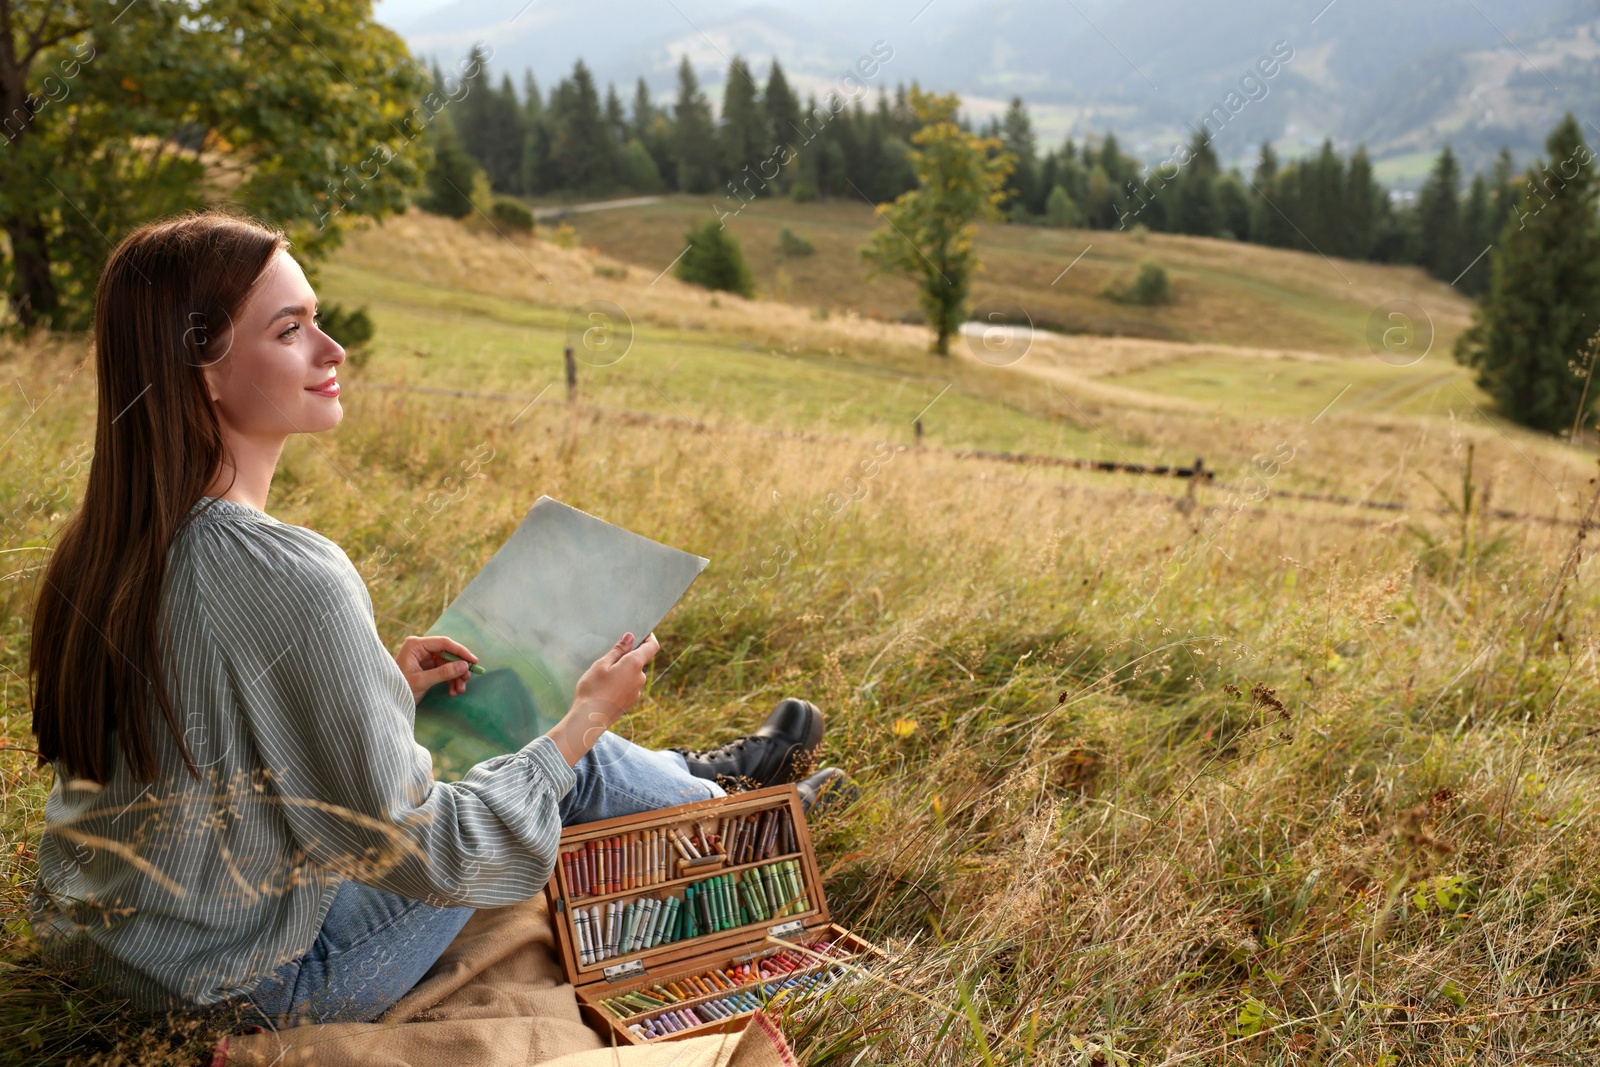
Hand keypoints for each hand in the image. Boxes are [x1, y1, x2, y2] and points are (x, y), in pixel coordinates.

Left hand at [394, 635, 478, 702]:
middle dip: (458, 668)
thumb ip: (443, 673)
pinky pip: (443, 671)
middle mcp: (420, 649)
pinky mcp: (425, 668)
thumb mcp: (422, 681)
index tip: (473, 661)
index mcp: (415, 645)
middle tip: (467, 679)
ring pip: (447, 664)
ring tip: (460, 690)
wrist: (386, 702)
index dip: (460, 651)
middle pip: (447, 654)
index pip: (444, 643)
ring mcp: (423, 658)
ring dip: (455, 677)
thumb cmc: (399, 689)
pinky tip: (453, 691)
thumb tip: (464, 666)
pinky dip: (449, 680)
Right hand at [547, 631, 659, 764]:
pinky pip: (629, 685)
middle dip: (628, 656)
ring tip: (603, 675)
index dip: (649, 637)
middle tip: (609, 657)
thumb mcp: (602, 664)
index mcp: (634, 665)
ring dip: (623, 670)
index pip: (652, 647)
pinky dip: (621, 682)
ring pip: (632, 674)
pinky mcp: (630, 701)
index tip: (642, 633)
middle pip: (639, 661)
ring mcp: (636, 691)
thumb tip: (631, 637)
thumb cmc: (593, 689)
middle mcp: (640, 678)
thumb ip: (618, 650)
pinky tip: (605, 687)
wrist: (589, 719)